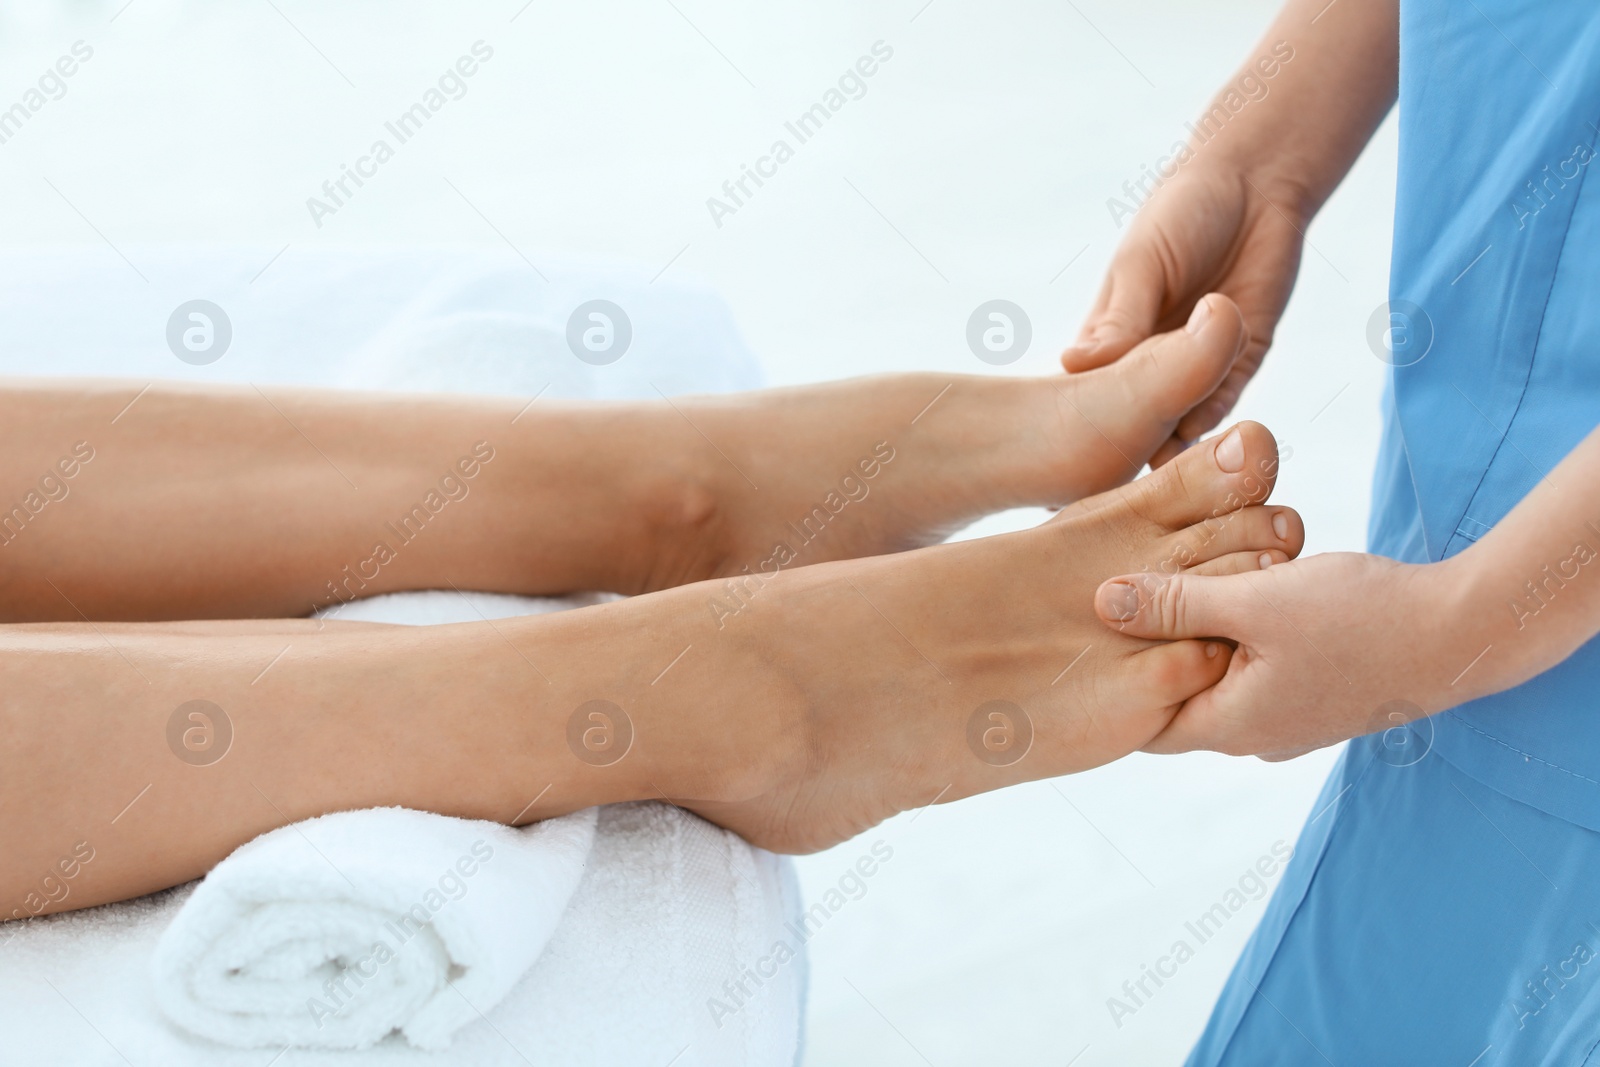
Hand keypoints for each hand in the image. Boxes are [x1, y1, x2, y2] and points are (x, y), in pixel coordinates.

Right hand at [1063, 165, 1309, 467]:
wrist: (1258, 186)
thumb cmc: (1183, 214)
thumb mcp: (1142, 264)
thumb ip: (1120, 319)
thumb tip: (1072, 365)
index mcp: (1108, 340)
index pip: (1086, 396)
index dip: (1081, 426)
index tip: (1068, 453)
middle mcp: (1147, 362)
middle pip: (1133, 421)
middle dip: (1126, 444)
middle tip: (1116, 470)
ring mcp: (1195, 368)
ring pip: (1178, 421)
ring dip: (1172, 440)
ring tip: (1161, 466)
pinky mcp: (1240, 365)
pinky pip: (1225, 405)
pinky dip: (1213, 421)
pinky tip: (1202, 430)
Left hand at [1091, 551, 1484, 759]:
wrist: (1464, 630)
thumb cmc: (1363, 617)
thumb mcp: (1256, 600)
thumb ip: (1177, 603)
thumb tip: (1104, 602)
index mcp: (1231, 727)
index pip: (1144, 721)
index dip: (1114, 680)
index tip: (1093, 636)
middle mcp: (1256, 736)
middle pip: (1177, 697)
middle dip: (1155, 653)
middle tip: (1129, 600)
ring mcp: (1289, 720)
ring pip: (1218, 678)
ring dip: (1202, 638)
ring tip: (1185, 587)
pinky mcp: (1316, 695)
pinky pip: (1254, 670)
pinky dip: (1239, 637)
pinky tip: (1241, 593)